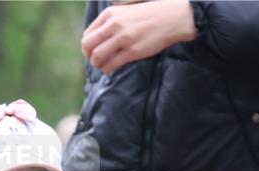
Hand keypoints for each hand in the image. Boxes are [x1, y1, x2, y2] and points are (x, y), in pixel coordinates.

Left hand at [82, 0, 196, 74]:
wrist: (171, 18)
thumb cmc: (148, 17)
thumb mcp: (124, 13)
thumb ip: (109, 24)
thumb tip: (96, 42)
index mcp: (110, 14)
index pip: (87, 34)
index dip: (87, 47)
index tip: (92, 52)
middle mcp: (114, 25)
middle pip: (88, 45)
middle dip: (89, 57)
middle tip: (96, 61)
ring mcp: (123, 38)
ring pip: (97, 56)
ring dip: (97, 65)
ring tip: (103, 66)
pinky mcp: (133, 51)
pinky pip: (112, 64)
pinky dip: (107, 70)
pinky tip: (111, 70)